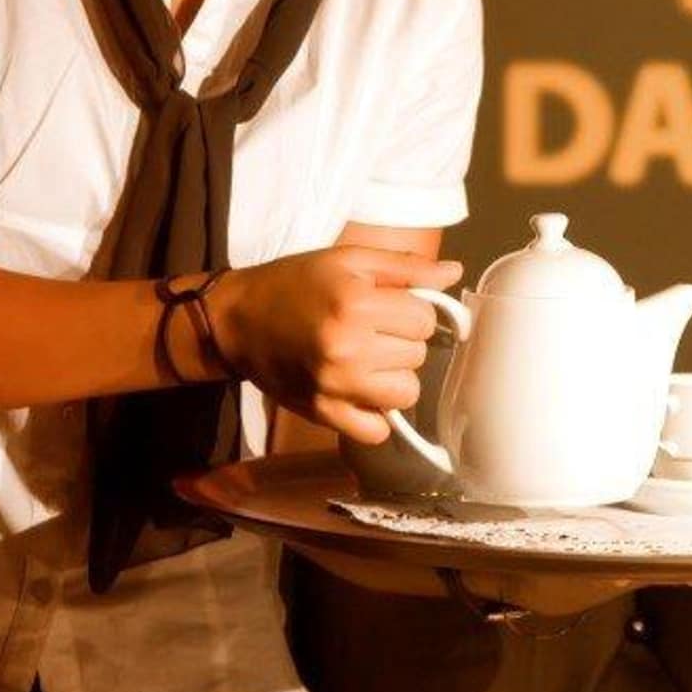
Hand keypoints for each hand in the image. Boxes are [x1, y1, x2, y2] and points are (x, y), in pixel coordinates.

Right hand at [210, 246, 461, 443]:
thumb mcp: (349, 261)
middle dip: (401, 340)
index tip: (389, 307)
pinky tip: (359, 390)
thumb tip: (454, 274)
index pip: (425, 319)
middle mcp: (347, 349)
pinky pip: (376, 430)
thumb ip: (406, 267)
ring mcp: (334, 386)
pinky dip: (374, 414)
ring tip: (367, 359)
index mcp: (355, 304)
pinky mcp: (322, 414)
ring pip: (405, 393)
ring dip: (394, 377)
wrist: (237, 319)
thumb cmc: (295, 283)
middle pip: (417, 354)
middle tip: (371, 329)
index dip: (412, 310)